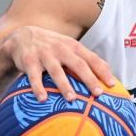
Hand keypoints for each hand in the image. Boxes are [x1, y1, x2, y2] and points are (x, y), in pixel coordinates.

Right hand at [2, 25, 116, 101]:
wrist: (23, 36)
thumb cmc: (53, 47)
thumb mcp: (70, 47)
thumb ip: (86, 58)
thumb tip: (108, 72)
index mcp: (74, 47)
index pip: (92, 59)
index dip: (103, 71)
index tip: (112, 84)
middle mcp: (61, 49)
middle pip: (78, 65)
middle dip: (89, 79)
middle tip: (98, 93)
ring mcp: (45, 55)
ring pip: (57, 71)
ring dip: (65, 85)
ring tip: (72, 98)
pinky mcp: (29, 61)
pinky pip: (34, 77)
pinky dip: (38, 88)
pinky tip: (43, 99)